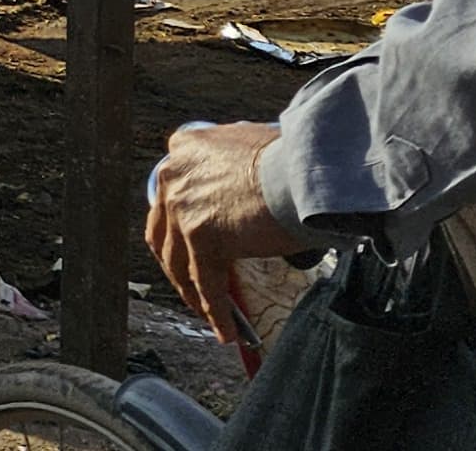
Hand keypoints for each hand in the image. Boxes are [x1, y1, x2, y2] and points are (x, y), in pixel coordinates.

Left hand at [147, 122, 307, 345]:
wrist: (310, 169)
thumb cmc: (295, 160)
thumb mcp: (248, 145)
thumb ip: (228, 165)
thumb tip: (233, 187)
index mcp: (184, 150)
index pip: (172, 199)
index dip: (180, 231)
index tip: (192, 250)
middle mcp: (174, 175)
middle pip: (166, 234)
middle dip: (179, 267)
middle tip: (195, 289)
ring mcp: (183, 207)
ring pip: (179, 264)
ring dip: (194, 295)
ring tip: (212, 316)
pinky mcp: (202, 236)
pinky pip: (207, 284)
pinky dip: (217, 312)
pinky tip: (228, 331)